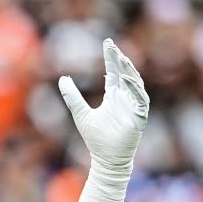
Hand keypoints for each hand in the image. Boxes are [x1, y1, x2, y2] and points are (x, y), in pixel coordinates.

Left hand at [58, 38, 149, 172]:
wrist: (105, 158)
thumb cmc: (96, 138)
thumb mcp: (80, 113)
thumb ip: (72, 96)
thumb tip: (62, 79)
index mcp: (114, 96)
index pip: (114, 72)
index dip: (111, 58)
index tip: (107, 43)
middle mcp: (125, 98)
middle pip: (125, 73)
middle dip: (119, 59)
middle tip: (111, 45)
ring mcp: (134, 106)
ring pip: (135, 83)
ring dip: (128, 70)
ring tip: (120, 58)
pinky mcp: (139, 116)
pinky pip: (140, 99)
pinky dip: (134, 88)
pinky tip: (126, 79)